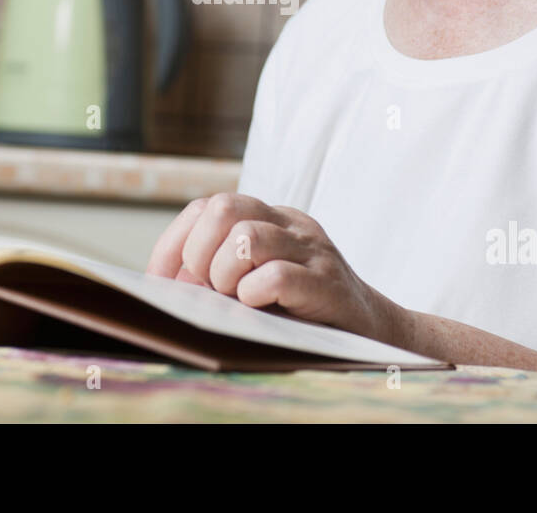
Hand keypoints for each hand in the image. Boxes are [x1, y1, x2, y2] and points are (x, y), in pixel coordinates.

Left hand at [145, 192, 400, 342]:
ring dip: (225, 275)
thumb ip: (217, 273)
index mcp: (269, 218)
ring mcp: (312, 250)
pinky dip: (254, 293)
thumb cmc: (303, 310)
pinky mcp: (328, 283)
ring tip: (237, 298)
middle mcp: (290, 224)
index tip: (162, 281)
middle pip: (223, 209)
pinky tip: (258, 306)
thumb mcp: (255, 281)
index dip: (174, 243)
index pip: (207, 206)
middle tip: (210, 288)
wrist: (374, 330)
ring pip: (246, 238)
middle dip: (200, 254)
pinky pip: (277, 275)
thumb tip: (165, 283)